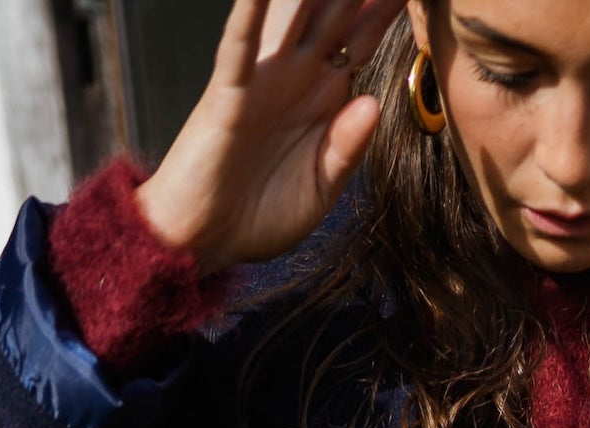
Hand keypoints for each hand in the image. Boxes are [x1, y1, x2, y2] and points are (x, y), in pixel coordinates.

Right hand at [136, 0, 409, 273]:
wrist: (205, 242)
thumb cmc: (259, 216)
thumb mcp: (320, 189)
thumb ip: (348, 150)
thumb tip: (372, 103)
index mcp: (324, 97)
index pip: (361, 39)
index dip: (385, 10)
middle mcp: (295, 76)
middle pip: (334, 12)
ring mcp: (262, 79)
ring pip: (292, 14)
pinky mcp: (228, 94)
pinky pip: (239, 44)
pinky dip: (250, 12)